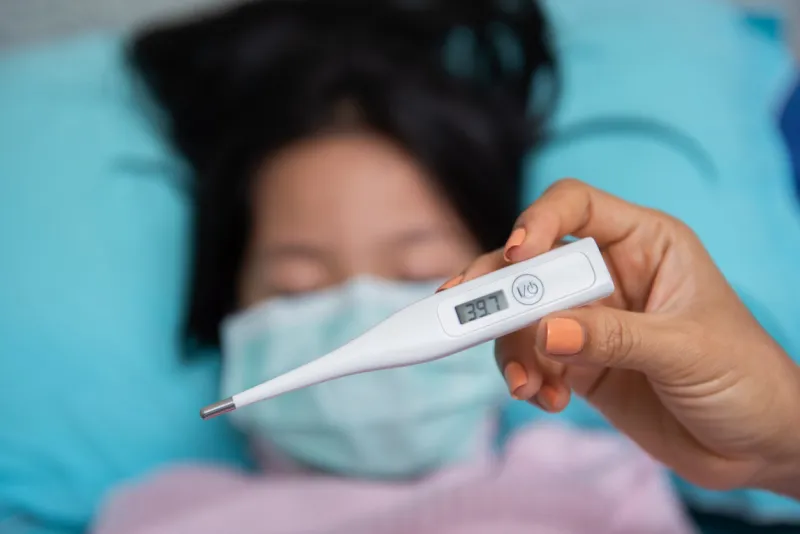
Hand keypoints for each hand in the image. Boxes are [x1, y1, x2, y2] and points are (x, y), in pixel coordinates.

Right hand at [443, 179, 799, 495]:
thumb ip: (613, 338)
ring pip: (521, 316)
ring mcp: (589, 320)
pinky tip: (548, 400)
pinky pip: (531, 358)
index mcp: (644, 244)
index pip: (575, 207)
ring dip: (511, 348)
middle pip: (531, 263)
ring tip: (527, 385)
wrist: (757, 447)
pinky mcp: (577, 362)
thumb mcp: (685, 350)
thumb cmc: (746, 379)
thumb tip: (544, 331)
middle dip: (497, 291)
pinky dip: (527, 377)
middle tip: (465, 315)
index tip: (516, 256)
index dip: (538, 221)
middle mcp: (609, 274)